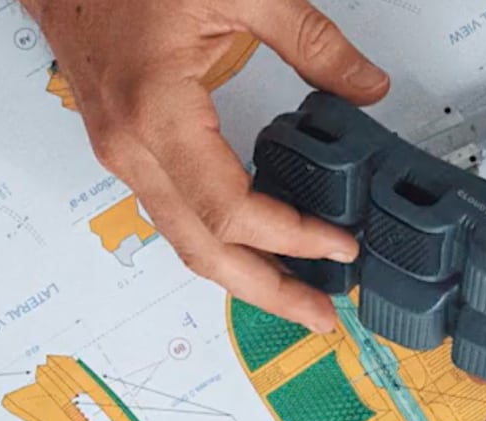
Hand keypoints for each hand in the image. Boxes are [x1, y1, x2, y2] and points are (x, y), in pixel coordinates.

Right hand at [28, 0, 390, 332]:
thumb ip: (310, 40)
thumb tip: (365, 86)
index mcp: (156, 112)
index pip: (230, 209)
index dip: (290, 238)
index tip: (338, 247)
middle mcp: (130, 147)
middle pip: (201, 250)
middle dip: (265, 290)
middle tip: (319, 316)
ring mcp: (120, 153)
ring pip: (182, 239)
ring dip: (239, 273)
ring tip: (294, 290)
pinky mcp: (122, 148)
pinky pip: (171, 213)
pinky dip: (215, 239)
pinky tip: (252, 243)